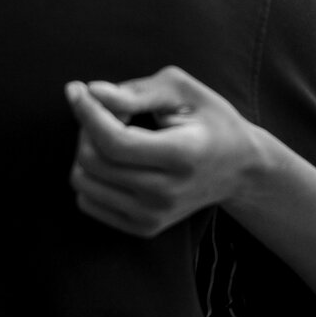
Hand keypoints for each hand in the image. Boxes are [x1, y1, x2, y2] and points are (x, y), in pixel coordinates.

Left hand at [65, 67, 264, 236]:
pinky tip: (114, 160)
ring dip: (85, 150)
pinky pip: (87, 202)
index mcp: (181, 156)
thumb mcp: (182, 91)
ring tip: (113, 134)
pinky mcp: (143, 228)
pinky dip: (90, 175)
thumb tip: (91, 92)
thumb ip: (136, 91)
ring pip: (83, 183)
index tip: (76, 89)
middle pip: (93, 161)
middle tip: (107, 110)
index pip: (114, 142)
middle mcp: (166, 194)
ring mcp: (153, 217)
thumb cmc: (209, 120)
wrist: (239, 169)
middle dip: (86, 126)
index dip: (87, 112)